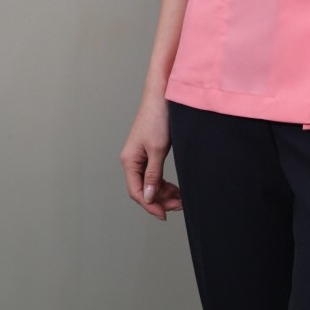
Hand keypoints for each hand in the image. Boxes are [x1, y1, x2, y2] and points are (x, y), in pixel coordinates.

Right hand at [120, 88, 182, 220]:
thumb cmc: (158, 117)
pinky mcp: (150, 151)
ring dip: (163, 193)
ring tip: (180, 198)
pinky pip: (154, 174)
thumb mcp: (157, 149)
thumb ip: (153, 175)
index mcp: (129, 160)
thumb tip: (148, 197)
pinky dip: (164, 183)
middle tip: (179, 205)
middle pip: (143, 190)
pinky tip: (175, 187)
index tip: (164, 215)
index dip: (150, 205)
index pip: (136, 192)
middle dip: (160, 200)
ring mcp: (141, 156)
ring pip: (150, 183)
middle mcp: (132, 160)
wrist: (163, 94)